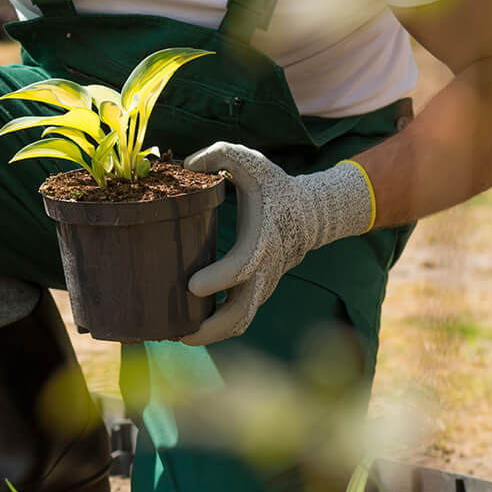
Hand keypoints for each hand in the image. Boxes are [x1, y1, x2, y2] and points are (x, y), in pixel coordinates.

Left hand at [181, 142, 375, 345]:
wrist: (312, 213)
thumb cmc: (274, 186)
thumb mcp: (249, 162)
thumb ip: (219, 155)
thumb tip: (187, 164)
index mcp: (261, 240)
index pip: (241, 267)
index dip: (218, 279)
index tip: (192, 286)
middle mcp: (264, 269)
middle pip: (242, 311)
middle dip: (212, 327)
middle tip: (180, 334)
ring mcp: (263, 284)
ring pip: (242, 321)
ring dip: (213, 334)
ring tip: (178, 336)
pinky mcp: (259, 290)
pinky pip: (241, 316)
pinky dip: (219, 327)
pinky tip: (191, 327)